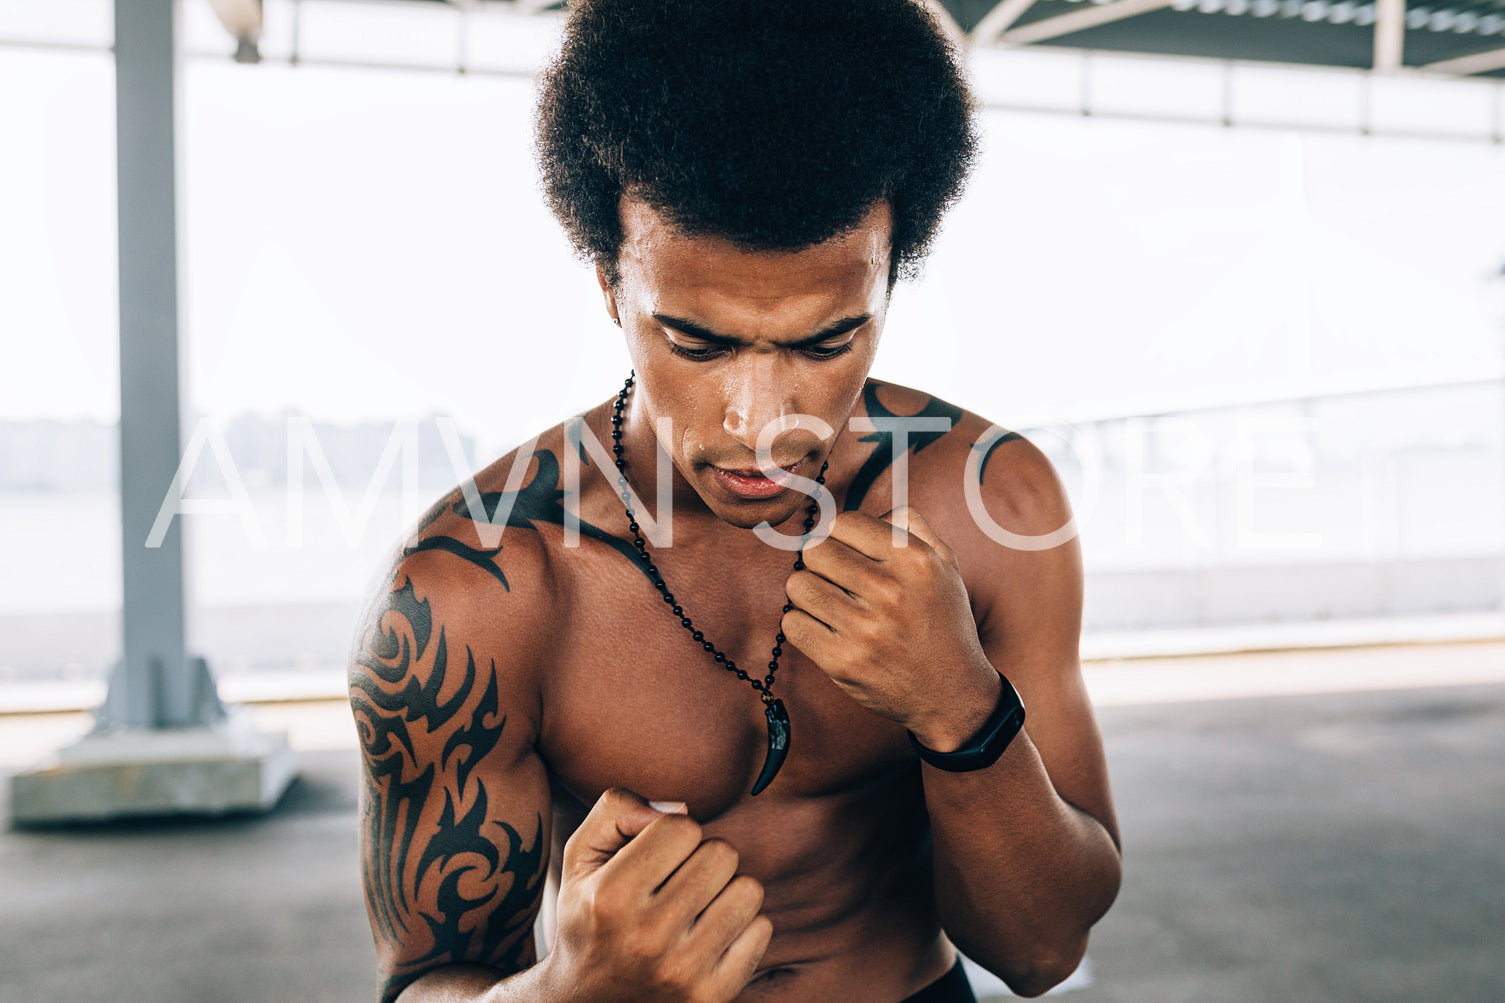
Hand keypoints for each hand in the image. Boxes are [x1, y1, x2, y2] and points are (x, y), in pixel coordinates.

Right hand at [542, 788, 772, 1002]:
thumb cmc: (589, 915)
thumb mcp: (580, 856)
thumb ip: (618, 809)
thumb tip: (683, 807)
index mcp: (610, 897)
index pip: (683, 827)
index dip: (673, 832)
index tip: (657, 855)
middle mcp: (646, 937)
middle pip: (722, 854)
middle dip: (703, 857)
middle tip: (679, 880)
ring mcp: (682, 972)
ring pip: (748, 890)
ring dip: (726, 889)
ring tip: (697, 905)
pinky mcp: (711, 996)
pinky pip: (761, 930)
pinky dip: (742, 926)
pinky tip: (710, 934)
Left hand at [782, 507, 1000, 749]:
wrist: (952, 691)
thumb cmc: (943, 622)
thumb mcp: (945, 564)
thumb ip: (911, 525)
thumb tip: (869, 511)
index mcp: (914, 560)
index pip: (844, 523)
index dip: (841, 536)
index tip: (848, 553)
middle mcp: (889, 590)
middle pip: (815, 550)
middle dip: (823, 563)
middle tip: (838, 581)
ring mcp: (864, 629)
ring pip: (798, 585)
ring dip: (809, 593)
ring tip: (831, 604)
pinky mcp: (842, 661)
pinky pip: (792, 623)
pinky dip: (803, 624)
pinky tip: (826, 629)